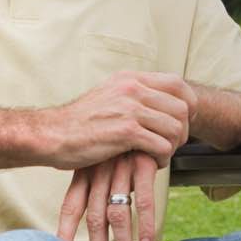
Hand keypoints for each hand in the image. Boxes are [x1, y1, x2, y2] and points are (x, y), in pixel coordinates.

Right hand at [44, 72, 196, 170]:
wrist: (52, 134)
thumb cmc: (79, 122)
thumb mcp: (108, 95)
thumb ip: (132, 94)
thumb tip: (158, 101)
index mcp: (130, 78)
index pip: (177, 83)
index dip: (188, 103)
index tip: (183, 120)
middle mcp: (133, 89)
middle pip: (181, 108)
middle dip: (182, 130)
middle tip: (170, 144)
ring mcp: (130, 109)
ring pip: (175, 128)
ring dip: (172, 146)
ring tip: (158, 154)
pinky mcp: (126, 132)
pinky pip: (162, 146)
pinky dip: (161, 158)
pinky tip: (149, 162)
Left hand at [57, 151, 160, 240]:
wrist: (144, 108)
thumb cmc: (120, 141)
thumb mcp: (100, 157)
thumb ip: (90, 182)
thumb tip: (84, 212)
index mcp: (85, 171)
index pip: (71, 205)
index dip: (66, 230)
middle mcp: (100, 172)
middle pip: (95, 218)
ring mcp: (121, 169)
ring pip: (118, 214)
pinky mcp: (143, 165)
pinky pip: (144, 200)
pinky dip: (145, 224)